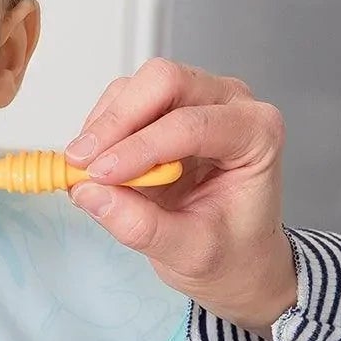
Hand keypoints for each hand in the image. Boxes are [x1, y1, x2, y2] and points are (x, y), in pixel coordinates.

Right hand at [65, 59, 297, 333]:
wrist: (241, 258)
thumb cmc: (232, 252)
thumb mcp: (192, 253)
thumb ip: (142, 226)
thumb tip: (90, 193)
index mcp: (257, 134)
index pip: (192, 125)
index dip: (140, 147)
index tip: (100, 175)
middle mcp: (233, 104)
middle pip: (166, 82)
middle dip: (118, 120)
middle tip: (83, 163)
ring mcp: (201, 98)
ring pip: (140, 85)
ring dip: (106, 124)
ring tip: (88, 170)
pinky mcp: (170, 105)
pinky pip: (127, 98)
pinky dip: (103, 126)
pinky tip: (98, 162)